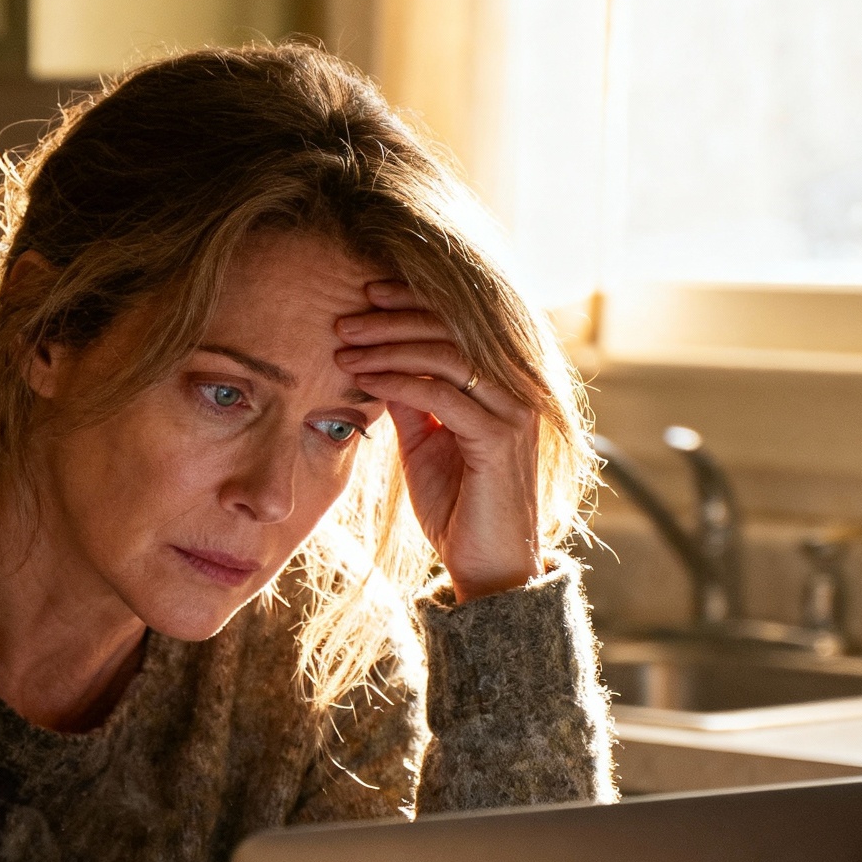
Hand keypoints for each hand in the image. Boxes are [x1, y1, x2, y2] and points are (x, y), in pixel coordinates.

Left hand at [336, 282, 541, 601]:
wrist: (486, 566)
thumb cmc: (455, 507)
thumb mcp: (424, 444)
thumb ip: (410, 400)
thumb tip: (378, 360)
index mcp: (503, 381)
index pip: (460, 322)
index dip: (413, 302)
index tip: (366, 296)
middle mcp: (517, 388)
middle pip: (452, 329)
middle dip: (393, 319)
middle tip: (346, 320)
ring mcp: (513, 411)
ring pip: (446, 355)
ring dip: (388, 346)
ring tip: (344, 348)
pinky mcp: (499, 438)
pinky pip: (442, 394)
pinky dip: (398, 381)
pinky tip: (363, 378)